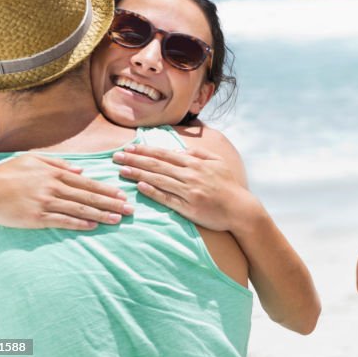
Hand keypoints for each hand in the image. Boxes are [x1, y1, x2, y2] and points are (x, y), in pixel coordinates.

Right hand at [0, 154, 131, 229]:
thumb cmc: (9, 173)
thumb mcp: (35, 160)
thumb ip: (60, 164)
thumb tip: (82, 171)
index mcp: (56, 174)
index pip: (88, 184)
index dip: (107, 190)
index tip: (122, 195)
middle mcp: (54, 188)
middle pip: (89, 197)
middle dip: (111, 203)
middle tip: (129, 209)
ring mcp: (46, 203)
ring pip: (79, 210)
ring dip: (100, 215)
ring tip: (117, 219)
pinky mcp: (37, 217)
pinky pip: (62, 221)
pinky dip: (79, 224)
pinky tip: (93, 226)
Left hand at [113, 144, 257, 232]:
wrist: (240, 209)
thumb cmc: (228, 185)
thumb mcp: (217, 163)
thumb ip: (199, 154)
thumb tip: (178, 150)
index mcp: (196, 163)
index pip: (165, 154)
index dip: (145, 150)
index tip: (129, 147)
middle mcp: (190, 175)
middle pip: (157, 165)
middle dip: (135, 159)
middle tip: (117, 156)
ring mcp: (188, 192)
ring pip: (159, 180)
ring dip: (139, 174)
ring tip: (122, 170)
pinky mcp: (188, 208)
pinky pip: (167, 198)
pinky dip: (153, 191)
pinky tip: (140, 186)